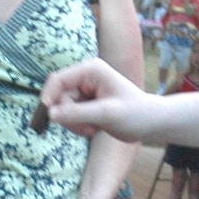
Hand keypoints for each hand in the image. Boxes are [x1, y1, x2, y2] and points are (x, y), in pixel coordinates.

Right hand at [39, 60, 159, 141]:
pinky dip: (79, 126)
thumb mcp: (106, 114)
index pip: (58, 80)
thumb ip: (78, 113)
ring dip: (75, 124)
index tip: (47, 116)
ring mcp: (84, 90)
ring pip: (62, 109)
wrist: (150, 123)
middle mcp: (85, 77)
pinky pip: (69, 116)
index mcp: (91, 70)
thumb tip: (50, 114)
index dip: (48, 97)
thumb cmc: (136, 114)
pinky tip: (95, 128)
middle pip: (58, 97)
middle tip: (87, 129)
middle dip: (69, 117)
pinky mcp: (85, 103)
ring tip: (94, 128)